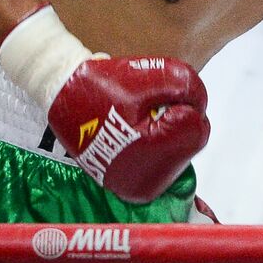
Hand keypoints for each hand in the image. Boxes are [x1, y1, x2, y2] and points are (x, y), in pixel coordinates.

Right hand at [0, 6, 209, 202]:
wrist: (61, 93)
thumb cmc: (103, 84)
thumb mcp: (150, 76)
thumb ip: (185, 86)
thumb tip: (200, 103)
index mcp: (150, 160)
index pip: (197, 129)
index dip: (183, 103)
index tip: (157, 94)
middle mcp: (144, 185)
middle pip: (189, 143)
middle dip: (176, 117)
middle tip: (146, 104)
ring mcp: (134, 187)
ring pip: (177, 150)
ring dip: (166, 129)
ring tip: (136, 116)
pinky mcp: (128, 183)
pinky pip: (159, 158)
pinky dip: (154, 140)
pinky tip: (131, 128)